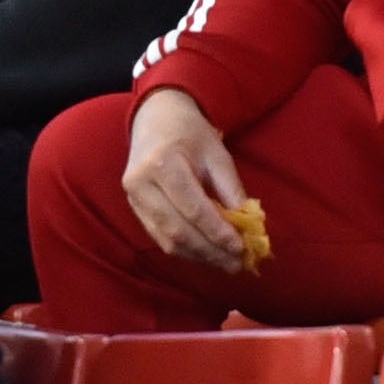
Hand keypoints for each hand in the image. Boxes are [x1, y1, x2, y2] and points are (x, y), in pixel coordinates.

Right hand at [120, 88, 260, 273]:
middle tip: (236, 264)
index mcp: (163, 164)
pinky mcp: (134, 208)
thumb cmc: (190, 134)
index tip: (240, 248)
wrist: (155, 118)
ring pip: (167, 240)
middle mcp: (142, 184)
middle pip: (178, 230)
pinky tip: (206, 254)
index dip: (217, 233)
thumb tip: (249, 229)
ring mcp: (133, 198)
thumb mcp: (217, 155)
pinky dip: (185, 250)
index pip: (193, 209)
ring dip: (199, 256)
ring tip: (225, 263)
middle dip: (210, 252)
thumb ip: (231, 192)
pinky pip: (160, 238)